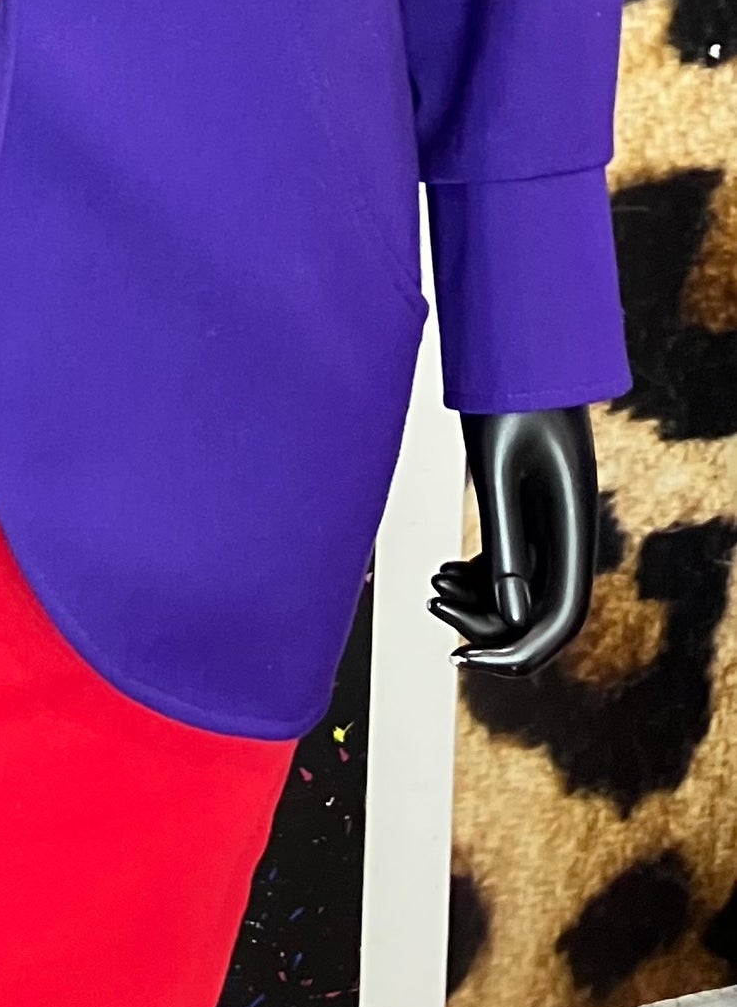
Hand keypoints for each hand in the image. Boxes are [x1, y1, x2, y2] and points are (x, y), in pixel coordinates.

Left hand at [429, 406, 596, 675]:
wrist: (515, 349)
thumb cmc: (507, 398)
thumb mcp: (497, 470)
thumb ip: (506, 544)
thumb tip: (512, 621)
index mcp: (575, 527)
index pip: (560, 617)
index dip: (516, 651)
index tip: (461, 658)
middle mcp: (570, 534)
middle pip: (541, 613)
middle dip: (489, 628)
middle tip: (434, 608)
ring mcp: (551, 526)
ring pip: (522, 593)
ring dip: (478, 603)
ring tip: (432, 588)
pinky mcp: (530, 514)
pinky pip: (511, 566)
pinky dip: (477, 578)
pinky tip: (442, 571)